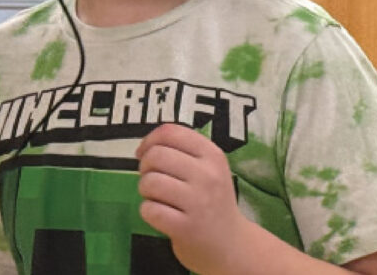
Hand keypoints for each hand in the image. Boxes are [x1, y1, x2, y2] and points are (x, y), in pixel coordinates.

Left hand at [136, 123, 257, 272]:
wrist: (232, 245)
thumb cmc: (211, 202)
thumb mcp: (208, 169)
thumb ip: (182, 152)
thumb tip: (144, 147)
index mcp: (213, 155)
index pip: (171, 132)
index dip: (149, 141)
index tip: (146, 154)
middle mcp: (209, 175)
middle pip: (155, 155)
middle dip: (145, 168)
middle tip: (156, 182)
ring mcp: (199, 202)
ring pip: (149, 182)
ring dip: (146, 192)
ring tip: (162, 200)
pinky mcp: (187, 227)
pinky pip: (149, 209)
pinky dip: (149, 212)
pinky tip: (164, 217)